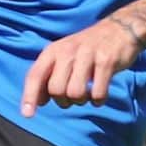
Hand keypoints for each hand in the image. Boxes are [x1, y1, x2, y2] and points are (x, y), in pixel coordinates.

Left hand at [20, 17, 143, 117]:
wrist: (117, 29)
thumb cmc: (84, 50)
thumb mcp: (62, 56)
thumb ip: (48, 76)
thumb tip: (38, 102)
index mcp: (52, 51)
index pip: (35, 75)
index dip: (29, 96)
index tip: (27, 115)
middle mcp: (67, 51)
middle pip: (56, 89)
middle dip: (63, 101)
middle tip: (71, 97)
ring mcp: (87, 56)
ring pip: (75, 93)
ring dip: (81, 101)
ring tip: (86, 95)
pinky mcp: (106, 62)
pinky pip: (98, 93)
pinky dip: (98, 100)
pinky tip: (98, 96)